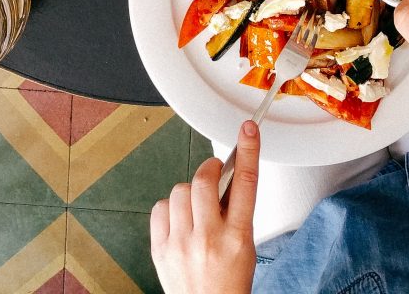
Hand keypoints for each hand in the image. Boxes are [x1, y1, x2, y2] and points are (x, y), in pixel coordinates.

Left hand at [150, 120, 258, 293]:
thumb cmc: (229, 283)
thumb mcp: (245, 247)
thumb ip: (237, 211)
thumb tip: (227, 176)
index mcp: (237, 237)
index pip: (246, 183)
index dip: (248, 151)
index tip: (248, 130)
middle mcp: (209, 239)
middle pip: (204, 180)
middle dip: (209, 170)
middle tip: (214, 173)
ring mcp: (182, 244)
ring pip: (180, 190)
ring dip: (190, 192)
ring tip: (197, 208)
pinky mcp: (161, 249)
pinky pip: (161, 207)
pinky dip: (171, 208)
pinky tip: (180, 220)